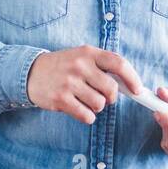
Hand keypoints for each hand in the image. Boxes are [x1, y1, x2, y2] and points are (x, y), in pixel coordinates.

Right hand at [26, 46, 143, 124]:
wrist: (30, 73)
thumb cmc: (62, 67)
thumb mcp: (81, 57)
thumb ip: (102, 67)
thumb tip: (128, 85)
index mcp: (88, 52)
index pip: (119, 63)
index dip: (132, 78)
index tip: (137, 90)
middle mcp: (79, 65)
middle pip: (111, 89)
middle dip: (110, 98)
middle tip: (102, 96)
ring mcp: (69, 82)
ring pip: (99, 104)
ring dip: (96, 107)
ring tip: (84, 100)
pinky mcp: (60, 99)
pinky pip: (86, 116)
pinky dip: (86, 116)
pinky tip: (77, 108)